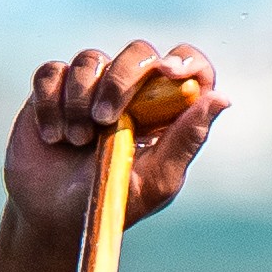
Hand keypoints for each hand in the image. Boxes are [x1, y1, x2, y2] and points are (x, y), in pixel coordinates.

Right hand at [0, 44, 221, 242]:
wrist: (53, 219)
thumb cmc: (111, 203)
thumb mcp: (155, 181)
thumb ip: (186, 140)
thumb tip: (221, 99)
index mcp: (164, 110)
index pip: (187, 66)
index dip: (185, 60)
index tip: (168, 73)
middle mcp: (131, 91)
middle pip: (139, 52)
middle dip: (121, 80)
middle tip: (104, 121)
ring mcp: (90, 87)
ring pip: (90, 60)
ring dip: (79, 100)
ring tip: (75, 141)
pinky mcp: (52, 90)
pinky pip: (52, 73)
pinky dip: (50, 102)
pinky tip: (52, 136)